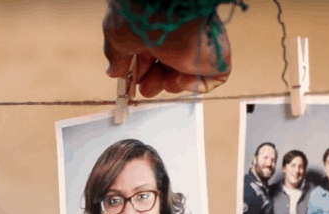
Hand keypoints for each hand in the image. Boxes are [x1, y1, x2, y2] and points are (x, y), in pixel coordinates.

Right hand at [103, 0, 231, 97]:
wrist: (162, 11)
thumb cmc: (138, 17)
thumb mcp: (117, 37)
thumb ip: (115, 56)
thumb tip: (113, 71)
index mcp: (154, 31)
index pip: (147, 58)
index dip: (138, 74)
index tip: (129, 84)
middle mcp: (175, 37)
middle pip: (165, 70)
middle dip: (151, 83)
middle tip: (144, 83)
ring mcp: (195, 46)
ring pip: (185, 76)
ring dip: (169, 85)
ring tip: (163, 77)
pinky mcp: (215, 56)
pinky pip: (211, 81)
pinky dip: (193, 87)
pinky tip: (178, 76)